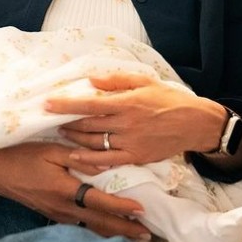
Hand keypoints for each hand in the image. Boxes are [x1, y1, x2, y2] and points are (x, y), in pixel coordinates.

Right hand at [0, 142, 150, 240]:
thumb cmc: (21, 155)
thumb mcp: (50, 149)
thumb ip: (78, 156)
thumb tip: (105, 163)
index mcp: (64, 190)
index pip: (99, 202)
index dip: (121, 207)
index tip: (140, 210)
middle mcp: (63, 207)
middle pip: (99, 222)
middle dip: (124, 229)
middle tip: (147, 232)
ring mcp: (57, 214)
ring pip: (91, 227)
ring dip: (113, 231)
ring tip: (133, 234)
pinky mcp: (52, 214)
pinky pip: (80, 225)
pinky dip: (98, 228)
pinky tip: (107, 226)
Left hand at [45, 72, 226, 165]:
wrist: (194, 123)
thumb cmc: (168, 99)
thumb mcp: (144, 81)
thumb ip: (116, 80)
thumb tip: (91, 80)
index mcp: (126, 102)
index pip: (89, 103)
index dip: (65, 104)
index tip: (47, 103)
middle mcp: (126, 123)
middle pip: (87, 124)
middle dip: (66, 122)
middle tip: (52, 118)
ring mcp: (130, 142)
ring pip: (94, 143)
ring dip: (74, 139)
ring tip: (62, 133)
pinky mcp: (136, 157)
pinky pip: (107, 160)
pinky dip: (89, 159)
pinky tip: (75, 156)